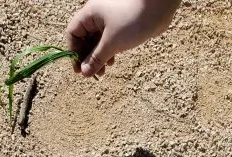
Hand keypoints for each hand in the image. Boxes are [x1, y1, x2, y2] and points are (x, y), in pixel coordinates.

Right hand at [64, 0, 180, 76]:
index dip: (74, 52)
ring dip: (98, 57)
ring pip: (97, 41)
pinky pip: (108, 41)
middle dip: (87, 57)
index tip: (79, 70)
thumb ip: (96, 58)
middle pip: (84, 39)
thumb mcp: (112, 42)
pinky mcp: (120, 26)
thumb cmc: (133, 19)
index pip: (73, 33)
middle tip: (93, 74)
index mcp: (90, 14)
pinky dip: (108, 52)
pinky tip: (112, 62)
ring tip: (103, 72)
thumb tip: (84, 73)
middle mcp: (97, 16)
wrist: (158, 7)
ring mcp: (109, 20)